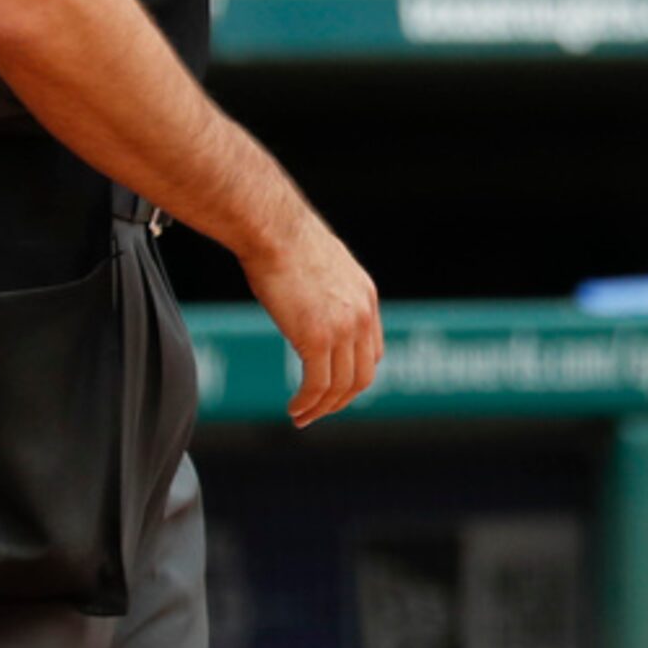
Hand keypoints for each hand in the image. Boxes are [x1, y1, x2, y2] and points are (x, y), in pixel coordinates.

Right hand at [241, 206, 382, 428]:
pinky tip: (294, 408)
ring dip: (321, 408)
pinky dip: (307, 403)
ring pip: (340, 386)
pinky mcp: (317, 338)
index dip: (355, 376)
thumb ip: (326, 288)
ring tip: (301, 417)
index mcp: (366, 296)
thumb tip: (309, 296)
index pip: (373, 352)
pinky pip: (317, 385)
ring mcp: (342, 328)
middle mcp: (362, 315)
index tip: (333, 388)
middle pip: (363, 376)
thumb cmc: (286, 240)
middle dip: (341, 401)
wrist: (274, 230)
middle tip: (317, 412)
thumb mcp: (322, 264)